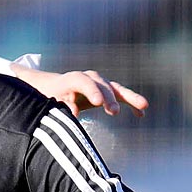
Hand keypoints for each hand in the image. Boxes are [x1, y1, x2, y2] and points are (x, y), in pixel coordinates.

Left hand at [14, 64, 148, 116]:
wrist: (50, 86)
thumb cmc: (48, 95)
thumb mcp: (49, 101)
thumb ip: (61, 105)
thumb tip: (73, 113)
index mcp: (72, 79)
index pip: (84, 83)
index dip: (92, 91)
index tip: (98, 103)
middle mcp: (89, 78)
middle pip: (102, 85)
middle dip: (109, 98)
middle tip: (114, 111)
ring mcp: (100, 83)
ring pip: (116, 89)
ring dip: (129, 98)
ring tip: (143, 107)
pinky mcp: (106, 91)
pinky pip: (121, 96)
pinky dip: (131, 103)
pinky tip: (142, 114)